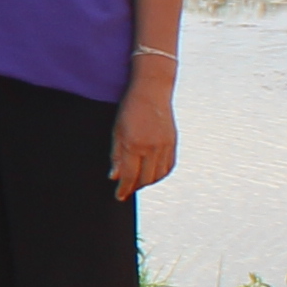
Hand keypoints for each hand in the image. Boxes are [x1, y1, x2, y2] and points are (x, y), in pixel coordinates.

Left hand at [112, 69, 177, 199]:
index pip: (129, 175)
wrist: (152, 91)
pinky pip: (168, 166)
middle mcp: (151, 148)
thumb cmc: (130, 109)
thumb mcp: (117, 131)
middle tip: (126, 190)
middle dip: (134, 188)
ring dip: (147, 183)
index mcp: (134, 145)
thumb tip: (114, 177)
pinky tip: (152, 175)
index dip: (124, 189)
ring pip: (157, 175)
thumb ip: (116, 155)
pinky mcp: (173, 143)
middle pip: (144, 179)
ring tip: (137, 183)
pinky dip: (160, 175)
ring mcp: (164, 146)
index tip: (119, 196)